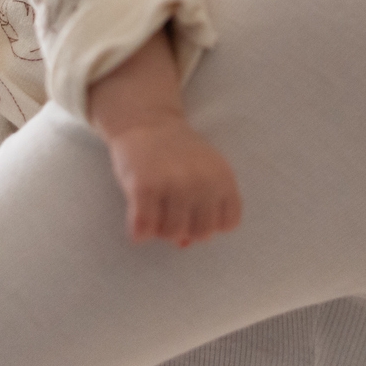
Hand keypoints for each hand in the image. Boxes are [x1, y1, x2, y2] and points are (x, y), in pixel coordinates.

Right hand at [103, 115, 243, 246]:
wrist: (146, 120)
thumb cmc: (177, 153)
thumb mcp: (203, 172)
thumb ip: (204, 207)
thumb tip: (184, 244)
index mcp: (223, 177)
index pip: (228, 223)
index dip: (210, 223)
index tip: (195, 212)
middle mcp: (202, 181)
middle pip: (201, 234)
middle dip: (185, 229)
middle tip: (171, 212)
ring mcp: (174, 184)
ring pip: (172, 234)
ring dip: (160, 230)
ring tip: (154, 211)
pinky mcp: (145, 187)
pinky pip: (144, 230)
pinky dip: (139, 232)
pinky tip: (137, 218)